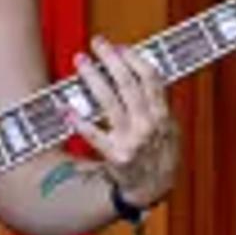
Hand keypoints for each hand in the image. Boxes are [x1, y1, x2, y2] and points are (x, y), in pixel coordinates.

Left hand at [73, 44, 178, 212]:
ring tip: (81, 62)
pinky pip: (94, 135)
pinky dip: (79, 121)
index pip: (151, 79)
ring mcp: (132, 140)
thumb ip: (157, 105)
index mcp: (163, 115)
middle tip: (97, 43)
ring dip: (93, 78)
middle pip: (128, 84)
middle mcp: (148, 124)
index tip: (120, 47)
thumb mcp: (169, 129)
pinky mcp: (115, 156)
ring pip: (109, 102)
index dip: (135, 59)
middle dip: (112, 60)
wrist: (152, 191)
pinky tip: (65, 108)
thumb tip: (143, 75)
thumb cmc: (159, 157)